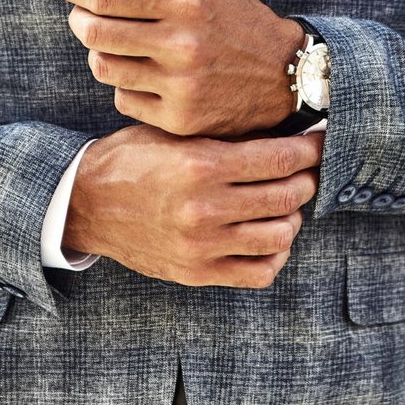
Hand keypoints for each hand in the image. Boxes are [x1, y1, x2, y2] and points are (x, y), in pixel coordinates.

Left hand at [50, 0, 305, 137]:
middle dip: (79, 18)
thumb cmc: (236, 21)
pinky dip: (125, 84)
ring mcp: (181, 86)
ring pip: (103, 67)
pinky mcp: (180, 119)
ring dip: (99, 52)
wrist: (287, 76)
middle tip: (82, 12)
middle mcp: (182, 44)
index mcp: (186, 1)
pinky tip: (144, 74)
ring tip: (117, 43)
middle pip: (95, 33)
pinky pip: (123, 99)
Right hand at [62, 124, 323, 287]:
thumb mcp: (174, 133)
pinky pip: (259, 272)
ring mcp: (202, 245)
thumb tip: (282, 132)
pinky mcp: (196, 272)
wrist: (84, 203)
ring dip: (292, 217)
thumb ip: (224, 136)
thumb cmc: (131, 159)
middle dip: (306, 180)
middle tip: (306, 170)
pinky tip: (269, 236)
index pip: (280, 159)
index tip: (319, 142)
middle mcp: (205, 208)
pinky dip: (274, 255)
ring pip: (281, 235)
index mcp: (200, 165)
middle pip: (287, 196)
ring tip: (286, 204)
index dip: (309, 150)